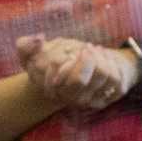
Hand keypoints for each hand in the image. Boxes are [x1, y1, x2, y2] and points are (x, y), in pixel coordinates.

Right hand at [16, 35, 138, 111]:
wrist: (71, 74)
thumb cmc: (50, 61)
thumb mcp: (31, 52)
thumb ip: (25, 45)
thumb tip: (38, 39)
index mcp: (52, 90)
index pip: (60, 76)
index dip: (65, 60)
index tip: (68, 50)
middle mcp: (71, 99)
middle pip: (81, 79)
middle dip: (86, 57)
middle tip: (86, 47)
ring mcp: (89, 101)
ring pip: (103, 75)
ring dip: (101, 57)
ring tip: (95, 50)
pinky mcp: (107, 98)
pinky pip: (116, 79)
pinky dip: (112, 63)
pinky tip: (105, 58)